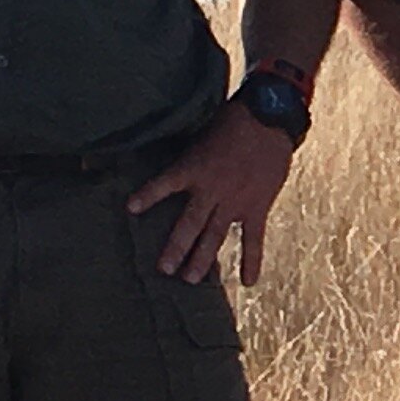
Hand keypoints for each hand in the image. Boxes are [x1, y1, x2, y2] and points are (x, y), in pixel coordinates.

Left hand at [129, 102, 296, 284]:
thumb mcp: (200, 135)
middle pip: (190, 224)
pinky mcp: (257, 207)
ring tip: (190, 279)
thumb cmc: (232, 122)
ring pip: (216, 235)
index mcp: (194, 168)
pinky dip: (251, 260)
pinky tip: (248, 282)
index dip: (148, 195)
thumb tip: (168, 166)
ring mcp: (235, 201)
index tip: (130, 208)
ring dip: (203, 259)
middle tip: (164, 270)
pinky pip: (253, 239)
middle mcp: (212, 189)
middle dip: (176, 248)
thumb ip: (188, 158)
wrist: (270, 118)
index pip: (164, 184)